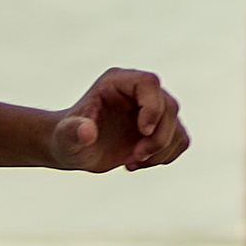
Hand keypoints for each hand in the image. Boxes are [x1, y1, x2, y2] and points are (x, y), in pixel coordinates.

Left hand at [48, 67, 188, 174]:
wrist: (73, 148)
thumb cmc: (67, 138)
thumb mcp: (65, 137)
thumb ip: (73, 131)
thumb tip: (87, 132)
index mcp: (117, 82)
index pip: (149, 83)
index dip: (152, 107)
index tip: (142, 132)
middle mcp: (138, 92)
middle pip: (169, 106)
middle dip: (157, 138)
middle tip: (134, 157)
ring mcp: (151, 109)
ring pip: (177, 126)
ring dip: (160, 151)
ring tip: (131, 162)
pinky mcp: (158, 128)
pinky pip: (180, 140)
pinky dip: (165, 156)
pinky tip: (139, 162)